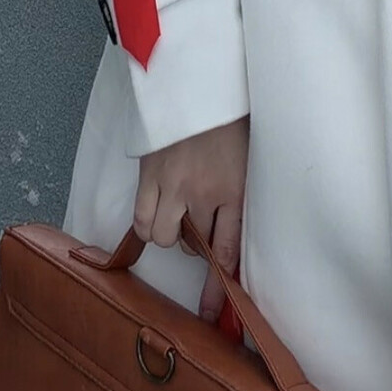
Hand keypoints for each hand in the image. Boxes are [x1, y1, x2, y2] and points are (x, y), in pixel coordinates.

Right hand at [133, 114, 249, 323]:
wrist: (200, 77)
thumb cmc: (231, 113)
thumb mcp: (250, 152)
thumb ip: (242, 189)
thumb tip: (235, 225)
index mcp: (234, 186)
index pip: (228, 249)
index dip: (220, 285)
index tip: (216, 314)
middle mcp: (203, 191)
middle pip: (195, 246)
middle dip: (197, 243)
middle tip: (198, 224)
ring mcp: (172, 183)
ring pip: (164, 237)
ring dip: (170, 234)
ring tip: (176, 216)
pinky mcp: (148, 173)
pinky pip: (141, 218)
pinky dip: (147, 224)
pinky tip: (155, 213)